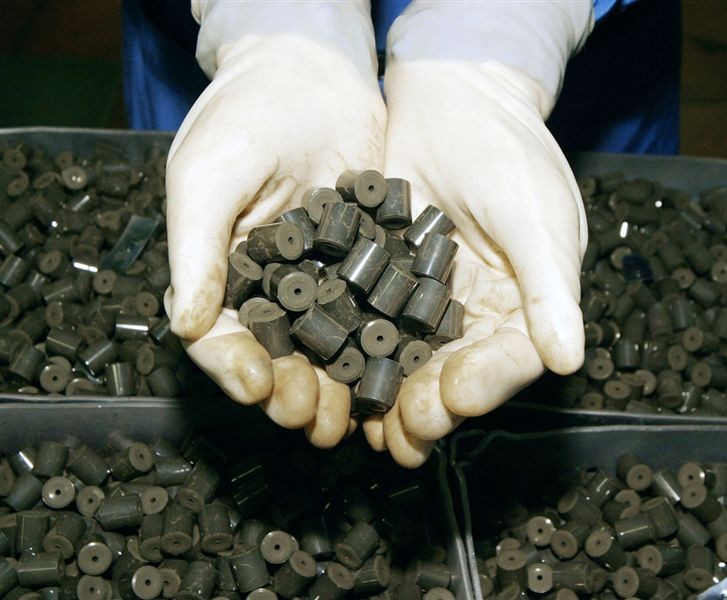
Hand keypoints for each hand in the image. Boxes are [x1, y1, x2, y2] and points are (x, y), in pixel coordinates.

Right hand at [165, 2, 385, 447]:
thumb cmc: (248, 114)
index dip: (233, 366)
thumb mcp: (208, 175)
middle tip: (311, 418)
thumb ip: (197, 250)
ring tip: (351, 418)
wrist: (314, 70)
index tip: (255, 387)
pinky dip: (380, 348)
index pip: (219, 334)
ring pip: (327, 346)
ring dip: (336, 385)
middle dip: (291, 391)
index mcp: (222, 270)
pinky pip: (372, 312)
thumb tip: (187, 326)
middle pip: (277, 354)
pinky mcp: (368, 265)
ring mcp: (322, 278)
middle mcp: (272, 284)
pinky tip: (392, 373)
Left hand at [368, 2, 593, 466]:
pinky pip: (375, 329)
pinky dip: (361, 358)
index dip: (488, 384)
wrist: (453, 98)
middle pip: (461, 374)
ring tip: (377, 432)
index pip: (513, 358)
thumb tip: (569, 359)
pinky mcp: (388, 285)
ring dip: (396, 401)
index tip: (457, 398)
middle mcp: (480, 313)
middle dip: (436, 407)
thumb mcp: (536, 214)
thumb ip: (551, 287)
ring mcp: (431, 302)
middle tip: (408, 432)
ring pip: (416, 364)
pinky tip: (343, 381)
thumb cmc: (506, 150)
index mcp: (528, 303)